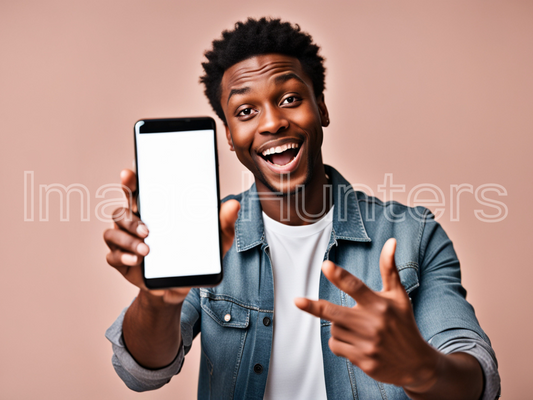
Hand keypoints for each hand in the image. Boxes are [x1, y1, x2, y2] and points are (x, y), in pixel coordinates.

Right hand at [104, 169, 239, 303]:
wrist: (179, 288)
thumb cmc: (193, 257)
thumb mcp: (213, 241)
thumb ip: (224, 223)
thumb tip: (234, 204)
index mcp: (153, 211)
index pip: (137, 191)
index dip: (130, 181)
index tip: (128, 175)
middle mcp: (134, 223)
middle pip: (120, 212)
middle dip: (130, 218)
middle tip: (148, 230)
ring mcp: (125, 242)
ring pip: (113, 233)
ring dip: (127, 240)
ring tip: (146, 250)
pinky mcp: (121, 261)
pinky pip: (112, 256)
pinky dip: (123, 256)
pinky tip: (137, 260)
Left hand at [294, 238, 438, 389]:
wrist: (417, 364)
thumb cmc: (404, 323)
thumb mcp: (399, 296)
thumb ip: (389, 269)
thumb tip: (391, 241)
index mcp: (380, 304)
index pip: (356, 286)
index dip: (339, 276)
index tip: (326, 266)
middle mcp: (373, 323)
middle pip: (335, 312)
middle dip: (314, 306)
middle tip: (297, 300)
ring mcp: (368, 344)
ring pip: (334, 330)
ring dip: (338, 327)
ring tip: (357, 329)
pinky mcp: (363, 361)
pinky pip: (336, 347)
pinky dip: (339, 344)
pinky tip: (356, 343)